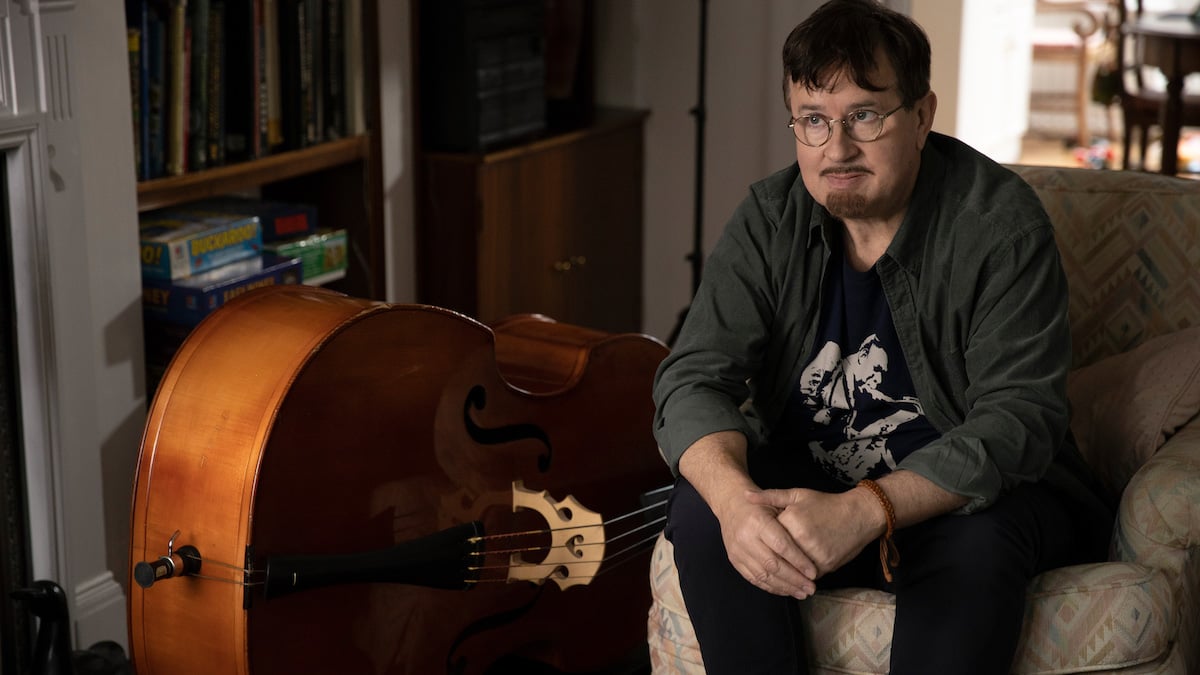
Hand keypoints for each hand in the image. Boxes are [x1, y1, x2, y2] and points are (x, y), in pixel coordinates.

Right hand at [715, 494, 818, 599]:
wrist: (731, 505)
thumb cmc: (759, 505)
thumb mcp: (775, 503)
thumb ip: (792, 521)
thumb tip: (811, 544)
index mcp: (758, 521)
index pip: (781, 546)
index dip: (798, 561)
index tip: (813, 573)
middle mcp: (746, 537)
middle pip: (772, 564)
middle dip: (794, 579)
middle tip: (811, 588)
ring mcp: (738, 551)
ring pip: (763, 575)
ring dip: (785, 587)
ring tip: (802, 593)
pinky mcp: (735, 560)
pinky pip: (754, 578)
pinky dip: (771, 587)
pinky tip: (786, 590)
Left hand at [745, 487, 882, 577]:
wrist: (859, 515)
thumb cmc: (826, 504)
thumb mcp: (797, 495)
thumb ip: (770, 497)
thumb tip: (745, 495)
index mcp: (791, 521)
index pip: (768, 537)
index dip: (761, 540)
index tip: (755, 543)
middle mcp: (802, 539)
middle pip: (778, 555)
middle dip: (769, 560)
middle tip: (760, 563)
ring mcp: (814, 554)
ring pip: (791, 569)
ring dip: (783, 573)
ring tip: (774, 573)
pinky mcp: (826, 565)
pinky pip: (806, 575)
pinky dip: (800, 576)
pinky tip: (792, 577)